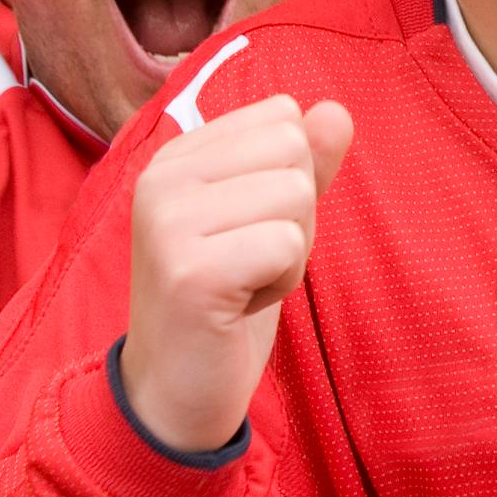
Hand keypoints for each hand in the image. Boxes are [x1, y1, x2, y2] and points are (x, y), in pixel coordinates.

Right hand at [119, 95, 354, 454]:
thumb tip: (336, 110)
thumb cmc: (229, 294)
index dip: (288, 178)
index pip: (283, 117)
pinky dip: (282, 282)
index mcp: (177, 155)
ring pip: (297, 197)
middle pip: (295, 150)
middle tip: (246, 261)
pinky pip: (289, 244)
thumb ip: (306, 162)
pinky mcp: (191, 271)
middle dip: (295, 214)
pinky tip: (239, 306)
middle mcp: (160, 177)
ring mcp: (168, 222)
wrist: (176, 387)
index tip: (244, 227)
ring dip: (291, 252)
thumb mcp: (270, 216)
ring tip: (242, 282)